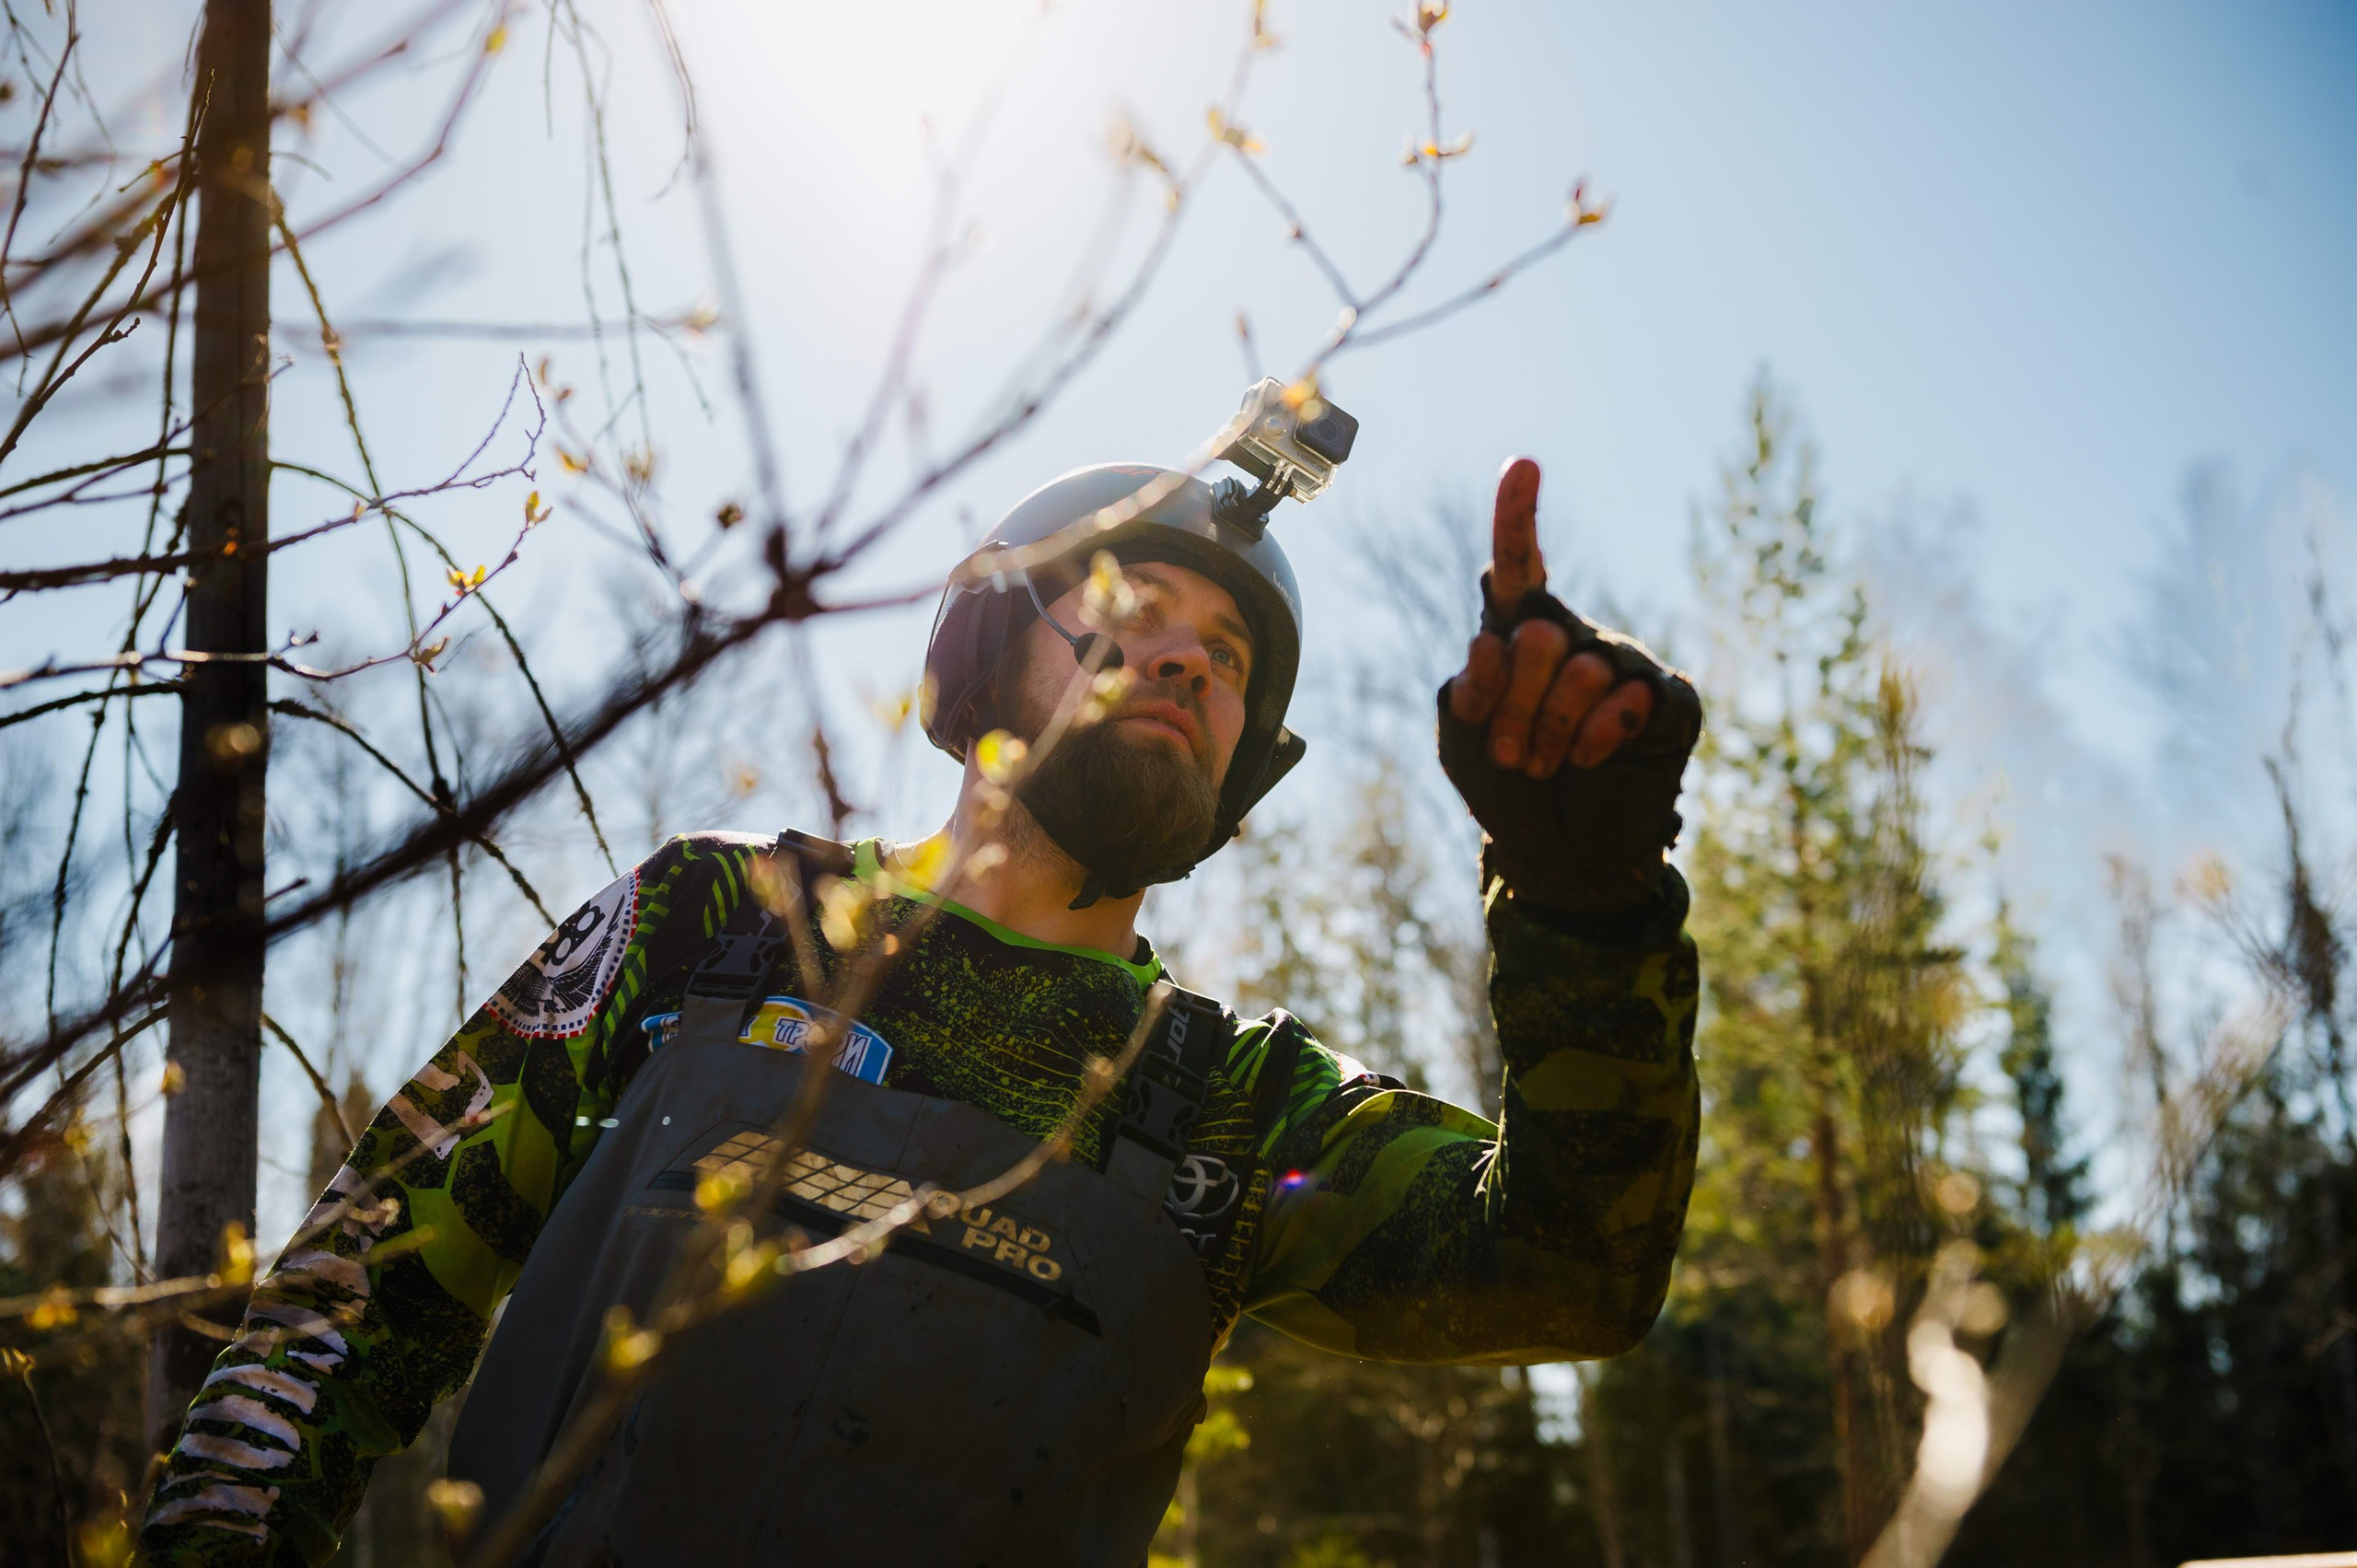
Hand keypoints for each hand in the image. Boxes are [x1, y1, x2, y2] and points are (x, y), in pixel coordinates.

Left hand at [1438, 457, 1701, 912]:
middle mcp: (1575, 638)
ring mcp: (1625, 665)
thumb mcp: (1460, 740)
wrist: (1558, 853)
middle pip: (1533, 636)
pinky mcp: (1667, 701)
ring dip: (1547, 733)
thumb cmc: (1505, 785)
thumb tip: (1492, 640)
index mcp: (1520, 633)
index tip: (1521, 466)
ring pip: (1580, 671)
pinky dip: (1595, 738)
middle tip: (1508, 751)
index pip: (1516, 568)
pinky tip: (1588, 760)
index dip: (1518, 517)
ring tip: (1544, 764)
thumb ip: (1465, 690)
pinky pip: (1629, 700)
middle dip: (1509, 705)